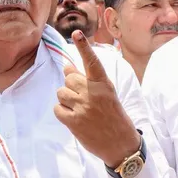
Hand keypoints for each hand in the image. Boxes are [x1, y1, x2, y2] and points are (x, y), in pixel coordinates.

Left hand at [54, 30, 140, 165]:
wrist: (120, 144)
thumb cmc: (113, 116)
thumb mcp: (107, 94)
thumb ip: (88, 81)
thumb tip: (67, 67)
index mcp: (104, 84)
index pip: (92, 62)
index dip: (84, 47)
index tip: (77, 34)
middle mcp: (93, 93)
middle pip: (68, 78)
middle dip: (72, 87)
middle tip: (83, 98)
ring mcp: (83, 107)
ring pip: (61, 93)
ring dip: (66, 100)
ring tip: (80, 109)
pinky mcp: (74, 121)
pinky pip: (57, 108)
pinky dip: (62, 112)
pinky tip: (74, 118)